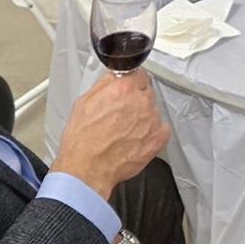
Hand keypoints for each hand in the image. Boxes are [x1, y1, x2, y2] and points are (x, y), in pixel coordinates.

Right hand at [53, 70, 167, 200]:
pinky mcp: (158, 138)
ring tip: (125, 131)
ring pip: (153, 111)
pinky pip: (162, 128)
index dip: (132, 83)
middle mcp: (141, 102)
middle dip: (136, 101)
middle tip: (121, 115)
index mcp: (123, 89)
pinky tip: (136, 139)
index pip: (139, 74)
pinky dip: (152, 133)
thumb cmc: (82, 140)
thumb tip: (115, 75)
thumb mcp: (84, 101)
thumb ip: (104, 84)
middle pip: (146, 92)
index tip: (129, 88)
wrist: (87, 169)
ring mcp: (152, 120)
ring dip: (143, 117)